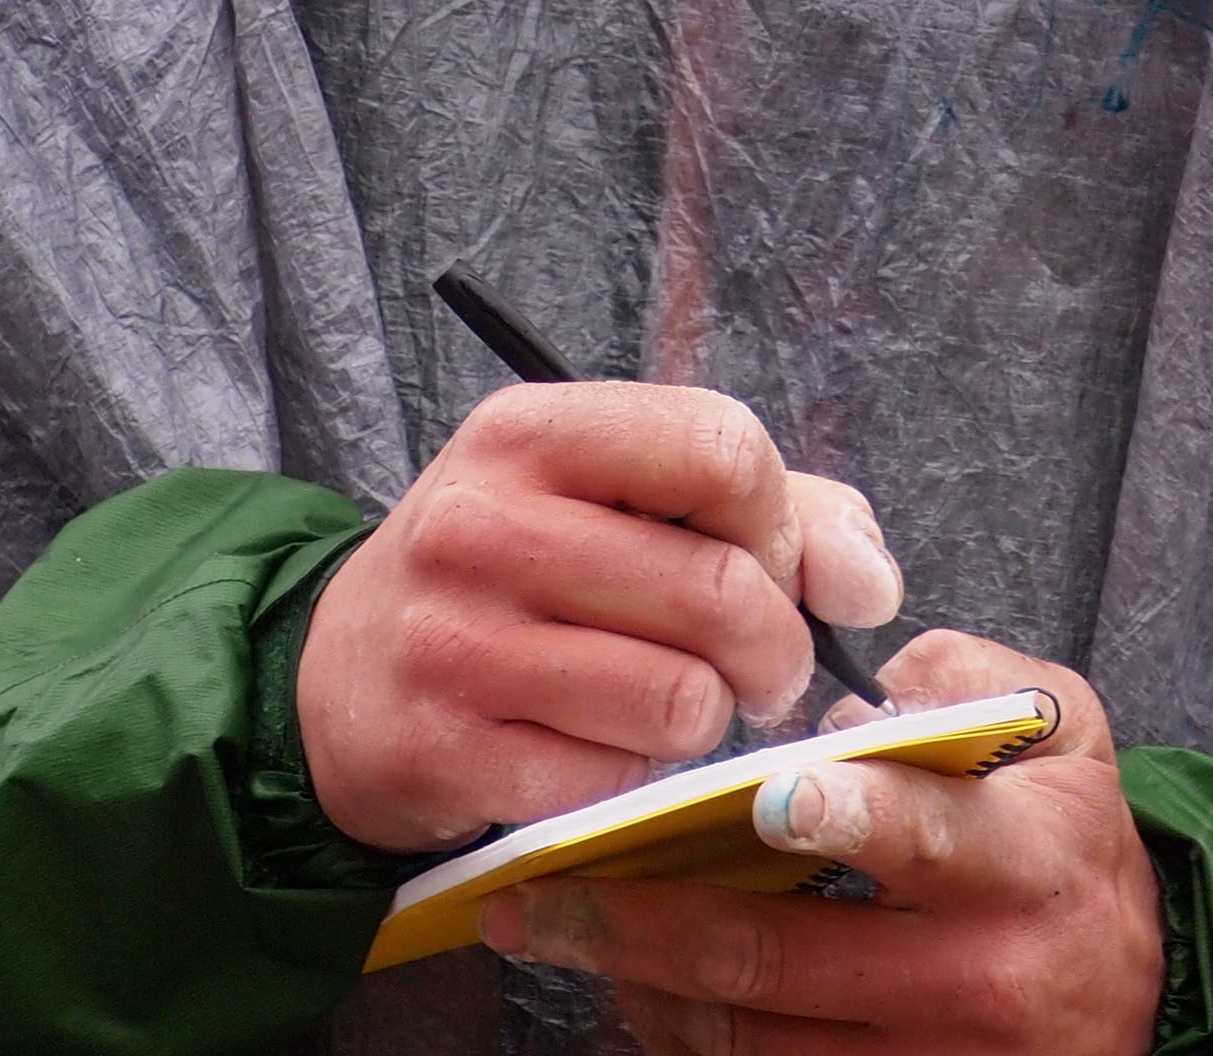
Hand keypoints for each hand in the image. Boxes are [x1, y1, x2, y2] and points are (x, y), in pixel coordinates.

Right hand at [299, 381, 904, 851]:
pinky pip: (613, 781)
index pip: (721, 447)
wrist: (344, 677)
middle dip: (775, 647)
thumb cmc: (522, 575)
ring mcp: (452, 640)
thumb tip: (869, 589)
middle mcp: (481, 522)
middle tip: (759, 669)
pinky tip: (597, 748)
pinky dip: (631, 778)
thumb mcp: (622, 498)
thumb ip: (781, 514)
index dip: (780, 520)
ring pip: (681, 698)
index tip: (770, 561)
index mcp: (532, 431)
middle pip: (720, 587)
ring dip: (705, 719)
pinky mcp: (443, 751)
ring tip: (673, 704)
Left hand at [482, 628, 1164, 1055]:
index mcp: (1027, 859)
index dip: (849, 814)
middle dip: (649, 918)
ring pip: (756, 1036)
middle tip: (544, 886)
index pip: (928, 835)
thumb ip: (965, 676)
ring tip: (559, 929)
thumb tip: (849, 690)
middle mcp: (985, 974)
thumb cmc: (1068, 838)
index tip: (767, 795)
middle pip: (789, 956)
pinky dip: (689, 1040)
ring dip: (643, 984)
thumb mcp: (1062, 729)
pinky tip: (633, 993)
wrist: (1136, 988)